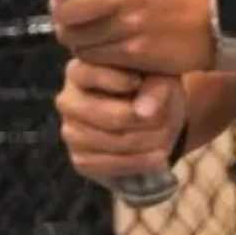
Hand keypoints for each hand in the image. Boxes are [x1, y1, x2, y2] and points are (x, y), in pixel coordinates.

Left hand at [41, 0, 212, 74]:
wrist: (214, 22)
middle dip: (61, 15)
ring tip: (92, 34)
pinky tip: (107, 49)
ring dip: (77, 38)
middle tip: (69, 15)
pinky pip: (93, 58)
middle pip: (67, 9)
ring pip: (76, 38)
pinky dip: (93, 56)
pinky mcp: (133, 52)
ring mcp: (129, 25)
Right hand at [55, 60, 186, 183]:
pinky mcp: (80, 159)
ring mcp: (71, 132)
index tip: (139, 81)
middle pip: (109, 116)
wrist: (150, 116)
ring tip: (168, 136)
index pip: (90, 74)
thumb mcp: (160, 76)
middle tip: (167, 119)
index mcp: (80, 69)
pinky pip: (109, 165)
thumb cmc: (152, 85)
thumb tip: (145, 112)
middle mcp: (68, 101)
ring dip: (146, 142)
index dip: (117, 80)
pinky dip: (138, 162)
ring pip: (112, 142)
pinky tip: (158, 155)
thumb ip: (155, 86)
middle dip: (145, 121)